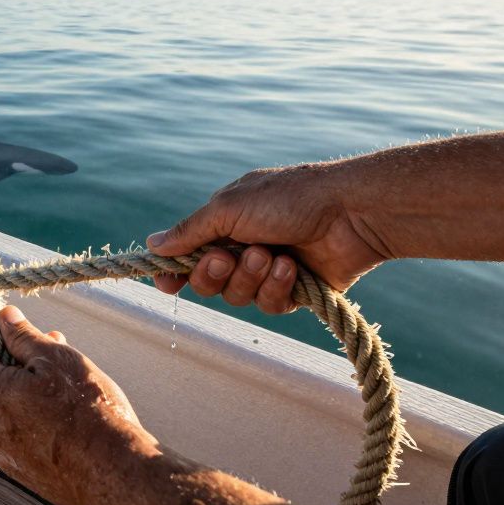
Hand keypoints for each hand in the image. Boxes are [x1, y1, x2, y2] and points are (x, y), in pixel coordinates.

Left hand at [0, 306, 148, 504]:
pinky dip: (32, 420)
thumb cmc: (87, 411)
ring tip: (65, 386)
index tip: (21, 335)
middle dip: (15, 363)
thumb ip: (23, 336)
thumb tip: (5, 318)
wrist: (114, 473)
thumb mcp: (56, 358)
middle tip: (53, 355)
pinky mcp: (18, 471)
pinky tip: (65, 418)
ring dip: (25, 391)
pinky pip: (16, 434)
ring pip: (3, 408)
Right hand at [146, 163, 391, 312]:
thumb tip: (152, 244)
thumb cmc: (289, 198)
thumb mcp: (229, 208)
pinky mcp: (294, 291)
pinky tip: (291, 268)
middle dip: (214, 273)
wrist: (350, 212)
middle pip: (207, 282)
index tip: (166, 282)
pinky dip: (276, 288)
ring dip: (250, 277)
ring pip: (237, 296)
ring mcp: (268, 270)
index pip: (188, 255)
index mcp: (225, 223)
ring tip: (272, 254)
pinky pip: (269, 305)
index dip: (175, 272)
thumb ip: (190, 231)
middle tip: (228, 256)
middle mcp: (243, 247)